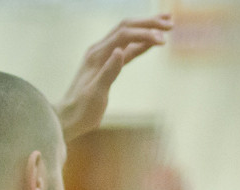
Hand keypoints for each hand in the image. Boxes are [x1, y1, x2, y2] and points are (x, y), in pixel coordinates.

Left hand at [56, 14, 173, 141]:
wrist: (69, 117)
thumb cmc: (82, 109)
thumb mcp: (96, 93)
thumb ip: (108, 71)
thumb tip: (120, 51)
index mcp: (97, 55)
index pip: (124, 36)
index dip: (144, 34)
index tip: (163, 39)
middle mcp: (99, 50)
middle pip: (126, 28)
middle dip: (148, 23)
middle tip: (170, 22)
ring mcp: (103, 56)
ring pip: (128, 35)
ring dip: (146, 28)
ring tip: (166, 24)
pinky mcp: (108, 64)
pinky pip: (127, 49)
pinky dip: (141, 43)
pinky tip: (153, 42)